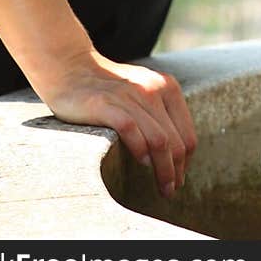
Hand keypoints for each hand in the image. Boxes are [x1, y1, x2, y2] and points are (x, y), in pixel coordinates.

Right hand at [34, 48, 196, 197]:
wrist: (72, 70)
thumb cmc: (110, 91)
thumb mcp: (144, 95)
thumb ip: (161, 117)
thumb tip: (176, 157)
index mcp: (167, 87)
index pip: (187, 134)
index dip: (186, 161)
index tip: (179, 178)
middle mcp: (153, 89)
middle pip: (176, 141)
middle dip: (177, 171)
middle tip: (170, 190)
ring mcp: (130, 96)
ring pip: (159, 140)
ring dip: (163, 169)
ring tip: (162, 187)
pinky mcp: (107, 104)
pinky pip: (132, 130)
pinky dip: (140, 150)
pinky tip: (142, 163)